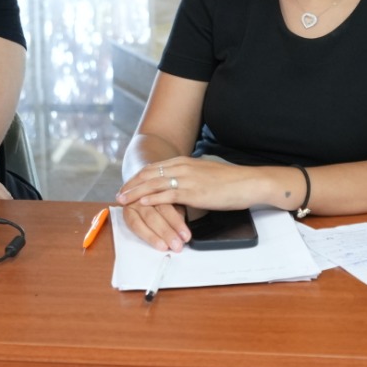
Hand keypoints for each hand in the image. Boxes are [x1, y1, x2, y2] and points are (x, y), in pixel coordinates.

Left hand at [115, 157, 269, 251]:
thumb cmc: (230, 182)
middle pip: (149, 174)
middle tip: (119, 193)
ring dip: (135, 192)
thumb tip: (182, 186)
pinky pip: (166, 195)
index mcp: (185, 162)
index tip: (128, 184)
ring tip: (123, 200)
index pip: (154, 167)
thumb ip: (191, 178)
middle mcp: (183, 167)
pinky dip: (151, 199)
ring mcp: (187, 179)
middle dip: (132, 184)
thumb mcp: (205, 175)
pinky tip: (141, 204)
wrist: (247, 182)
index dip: (138, 176)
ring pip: (153, 184)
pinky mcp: (193, 192)